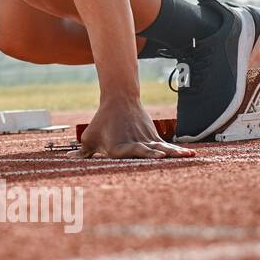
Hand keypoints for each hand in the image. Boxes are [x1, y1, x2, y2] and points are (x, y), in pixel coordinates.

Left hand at [70, 97, 196, 158]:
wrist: (119, 99)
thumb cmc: (102, 121)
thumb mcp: (90, 137)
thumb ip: (82, 152)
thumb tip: (68, 159)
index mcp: (117, 147)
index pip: (128, 152)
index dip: (140, 153)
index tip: (151, 156)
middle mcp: (134, 144)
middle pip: (146, 151)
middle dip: (155, 157)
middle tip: (164, 160)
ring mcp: (145, 140)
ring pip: (161, 148)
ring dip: (173, 154)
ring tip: (186, 157)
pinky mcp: (153, 138)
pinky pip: (167, 146)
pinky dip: (178, 151)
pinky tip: (191, 155)